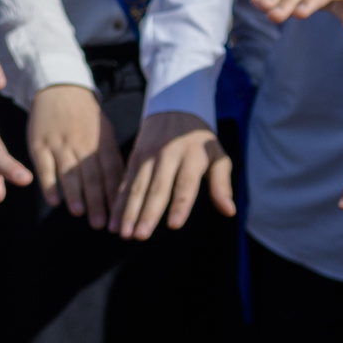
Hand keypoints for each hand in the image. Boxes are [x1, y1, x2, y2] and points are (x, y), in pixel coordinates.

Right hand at [26, 84, 123, 227]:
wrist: (59, 87)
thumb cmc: (85, 115)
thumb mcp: (104, 130)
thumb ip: (110, 156)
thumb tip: (120, 187)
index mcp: (101, 141)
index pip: (111, 171)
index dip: (114, 194)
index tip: (118, 215)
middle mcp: (81, 143)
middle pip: (91, 175)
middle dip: (97, 201)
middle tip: (100, 224)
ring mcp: (59, 143)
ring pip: (68, 172)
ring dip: (75, 194)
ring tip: (79, 213)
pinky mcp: (39, 144)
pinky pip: (45, 167)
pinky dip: (50, 184)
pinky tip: (54, 200)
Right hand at [114, 111, 233, 240]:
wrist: (174, 106)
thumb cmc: (200, 140)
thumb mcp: (217, 156)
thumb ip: (222, 184)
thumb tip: (229, 211)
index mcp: (191, 156)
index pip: (185, 184)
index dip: (180, 205)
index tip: (174, 225)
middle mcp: (167, 155)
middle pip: (156, 188)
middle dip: (147, 213)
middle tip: (140, 236)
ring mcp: (147, 156)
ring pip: (136, 187)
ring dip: (128, 212)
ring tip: (123, 233)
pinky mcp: (133, 158)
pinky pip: (124, 183)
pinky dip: (117, 203)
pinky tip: (113, 222)